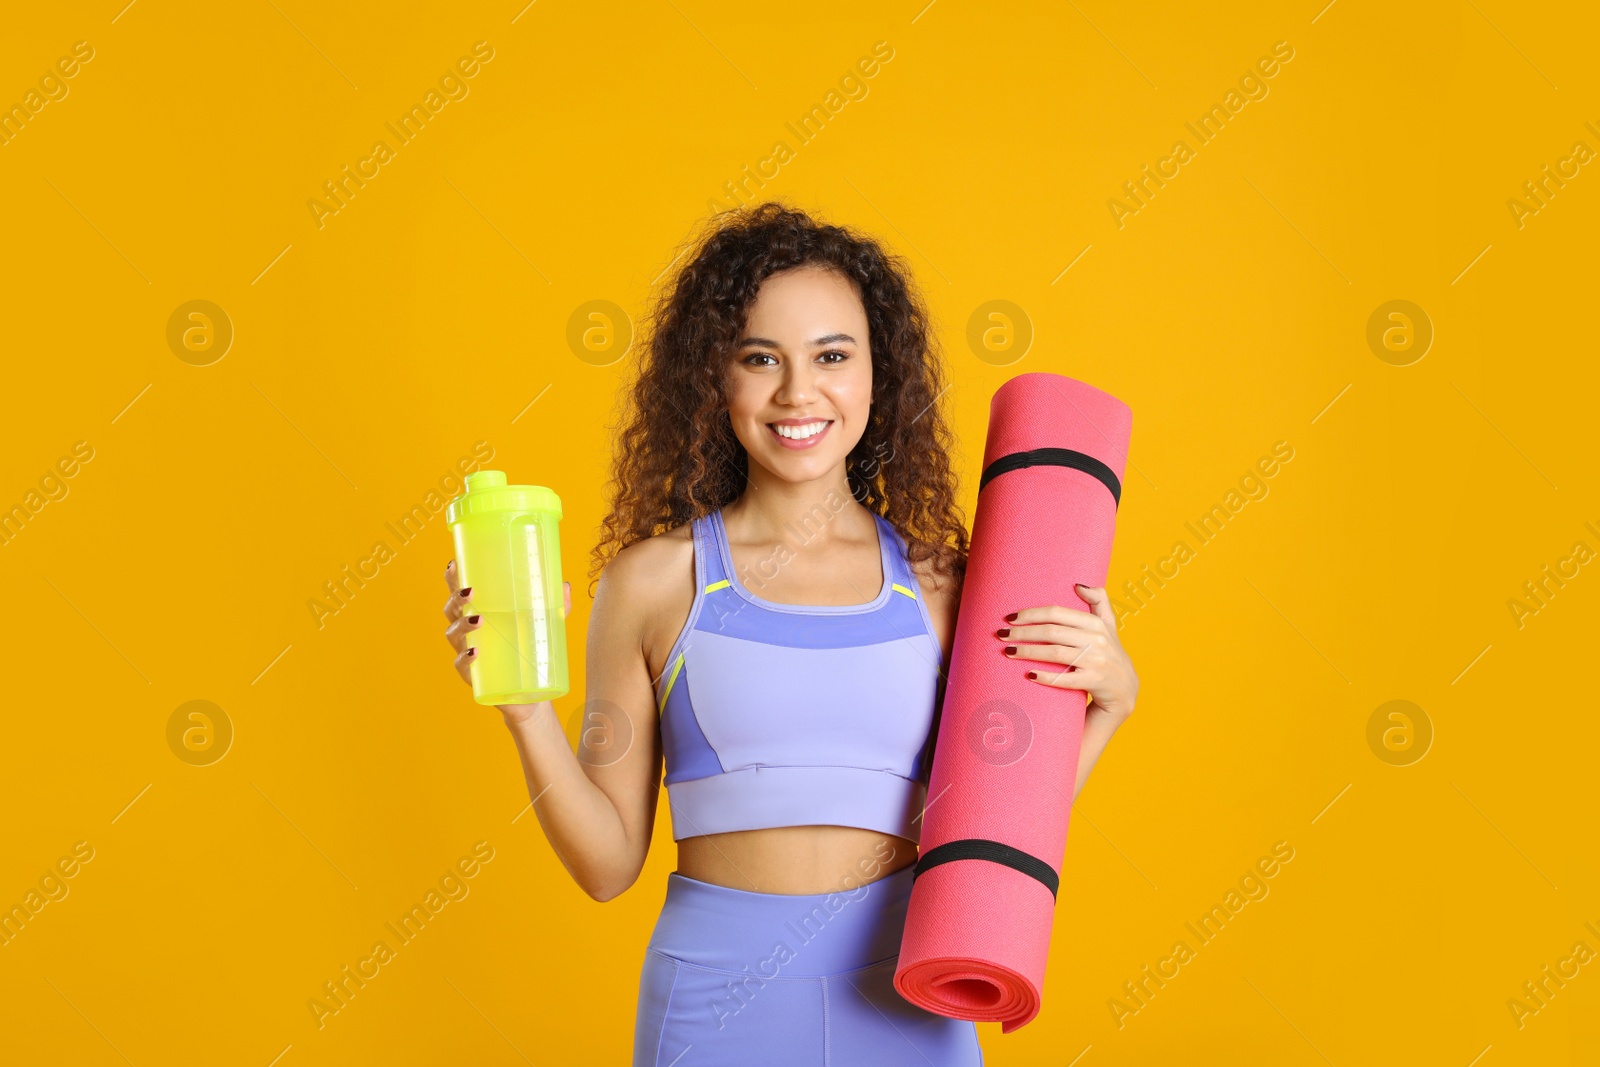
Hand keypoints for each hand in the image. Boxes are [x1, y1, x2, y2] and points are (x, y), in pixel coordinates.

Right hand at [443, 559, 571, 723]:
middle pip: (451, 610)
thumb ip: (557, 606)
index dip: (453, 577)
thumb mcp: (546, 625)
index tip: (455, 563)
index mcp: (480, 612)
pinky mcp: (474, 677)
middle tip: (470, 592)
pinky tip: (474, 653)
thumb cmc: (531, 650)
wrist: (531, 694)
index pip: (460, 591)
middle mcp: (468, 632)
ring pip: (453, 635)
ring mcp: (467, 653)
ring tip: (478, 620)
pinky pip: (461, 666)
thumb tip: (565, 586)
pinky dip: (465, 659)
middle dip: (455, 599)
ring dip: (462, 626)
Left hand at [996, 583, 1137, 724]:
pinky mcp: (1094, 682)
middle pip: (1052, 632)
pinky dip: (1045, 676)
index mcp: (1096, 623)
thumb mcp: (1109, 625)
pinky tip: (1028, 674)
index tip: (1010, 618)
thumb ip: (1099, 601)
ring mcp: (1097, 661)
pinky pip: (1065, 679)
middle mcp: (1098, 640)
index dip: (1031, 614)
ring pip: (1055, 653)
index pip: (1057, 613)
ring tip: (1007, 652)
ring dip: (1027, 652)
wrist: (1125, 690)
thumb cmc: (1110, 653)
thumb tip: (1078, 584)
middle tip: (1001, 635)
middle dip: (1023, 632)